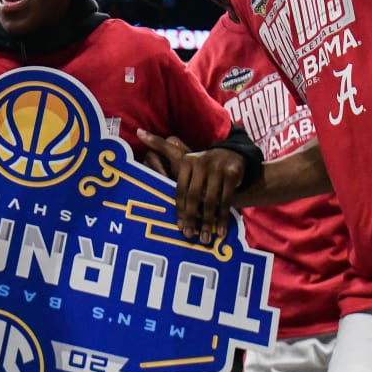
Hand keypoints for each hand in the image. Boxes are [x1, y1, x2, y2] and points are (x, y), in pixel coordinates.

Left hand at [137, 130, 242, 244]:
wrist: (232, 157)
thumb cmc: (200, 164)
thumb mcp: (180, 153)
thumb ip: (158, 145)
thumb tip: (138, 132)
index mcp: (186, 161)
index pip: (180, 190)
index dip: (179, 210)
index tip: (179, 228)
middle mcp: (201, 163)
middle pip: (194, 197)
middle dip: (192, 219)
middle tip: (190, 236)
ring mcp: (217, 168)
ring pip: (211, 201)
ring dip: (208, 223)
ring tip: (206, 239)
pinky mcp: (231, 174)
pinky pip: (226, 200)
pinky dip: (223, 218)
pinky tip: (221, 231)